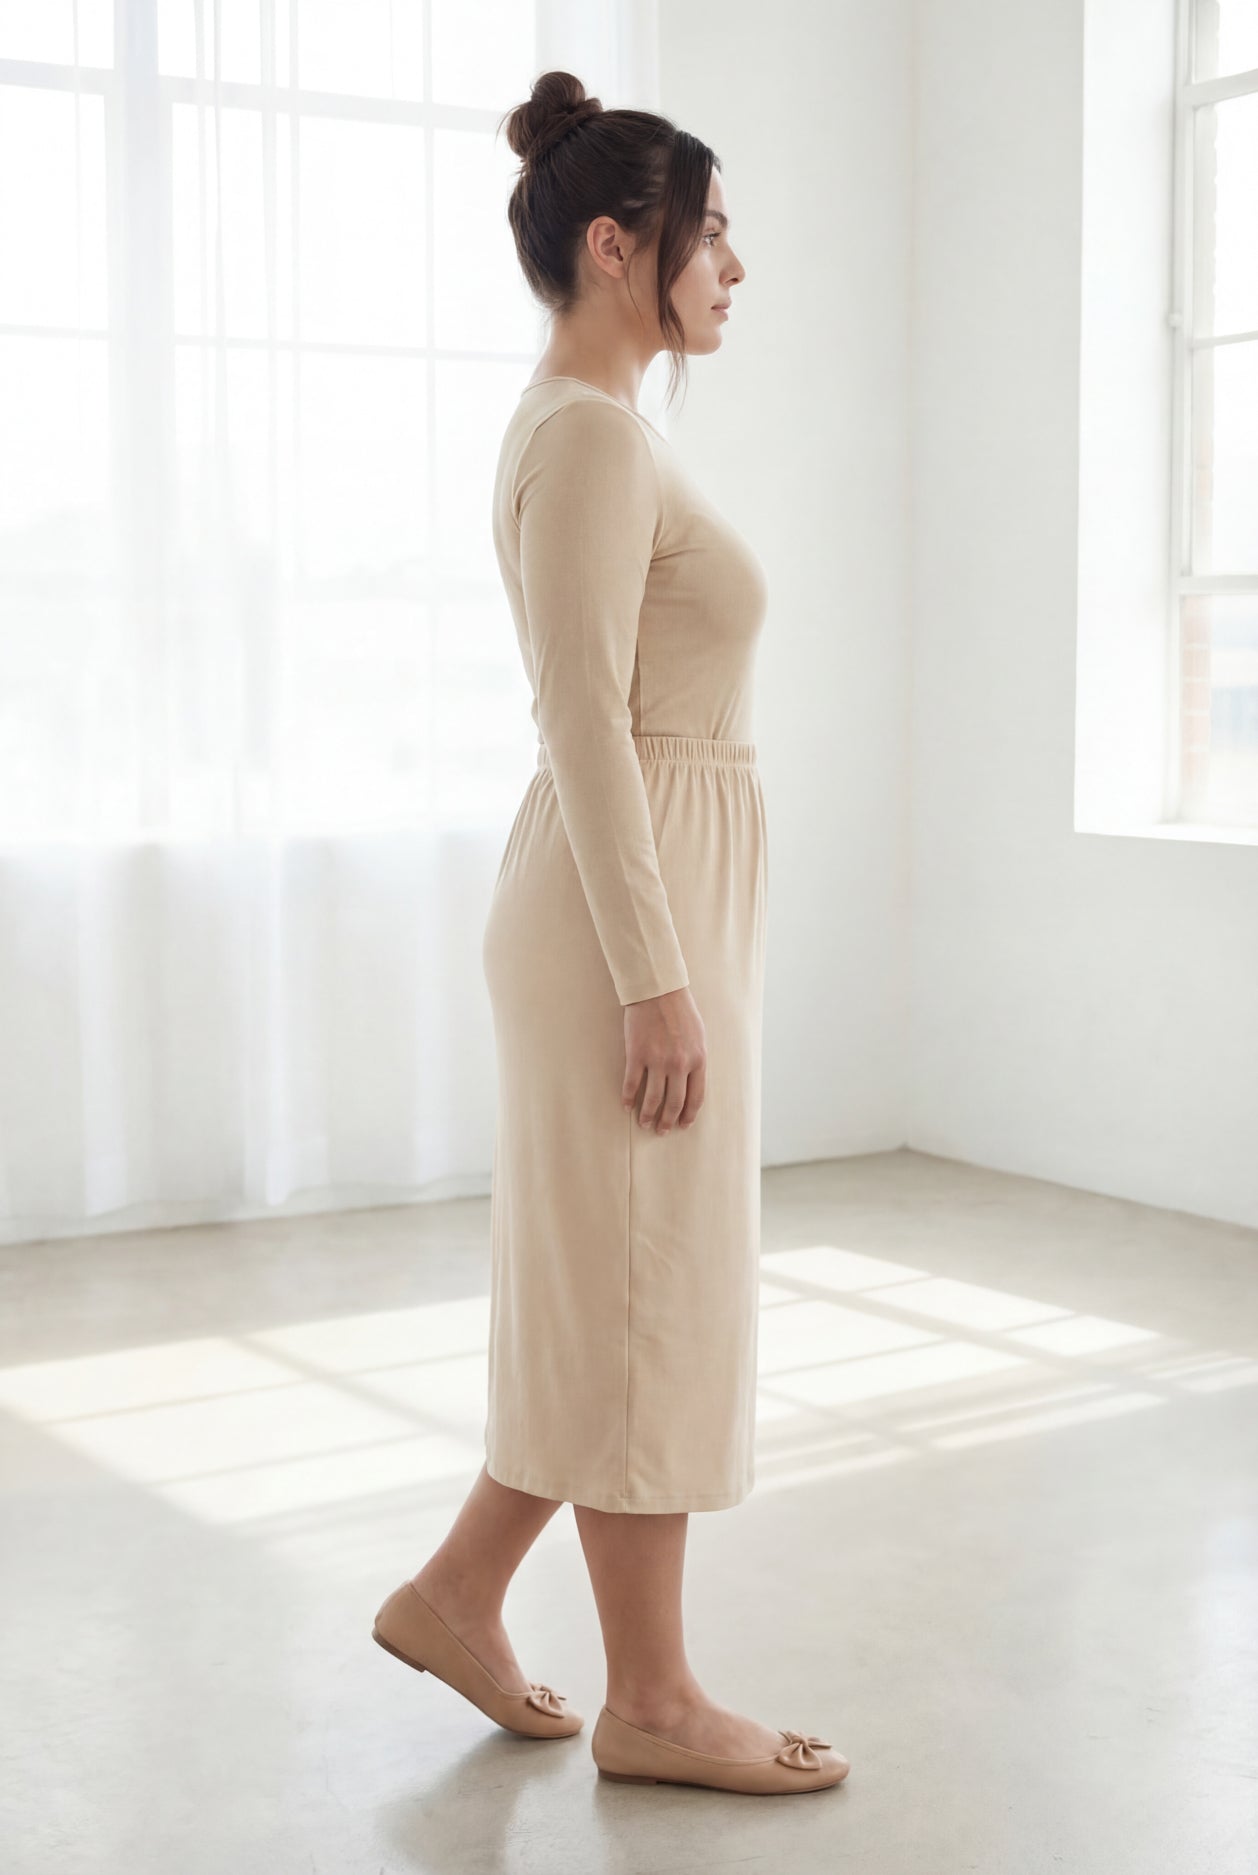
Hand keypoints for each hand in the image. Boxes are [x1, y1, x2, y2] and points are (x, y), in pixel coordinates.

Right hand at [621, 985, 706, 1134]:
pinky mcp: (637, 1055)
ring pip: (653, 1098)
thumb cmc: (681, 1010)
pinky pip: (632, 1084)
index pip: (696, 1097)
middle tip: (662, 1131)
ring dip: (648, 1114)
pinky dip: (628, 1098)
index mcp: (698, 1060)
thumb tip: (692, 1081)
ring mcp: (658, 1061)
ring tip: (644, 1123)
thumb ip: (696, 1059)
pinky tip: (626, 1105)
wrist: (658, 991)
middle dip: (668, 1121)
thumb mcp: (699, 1036)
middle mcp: (680, 1064)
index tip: (683, 1125)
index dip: (688, 1115)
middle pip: (674, 1102)